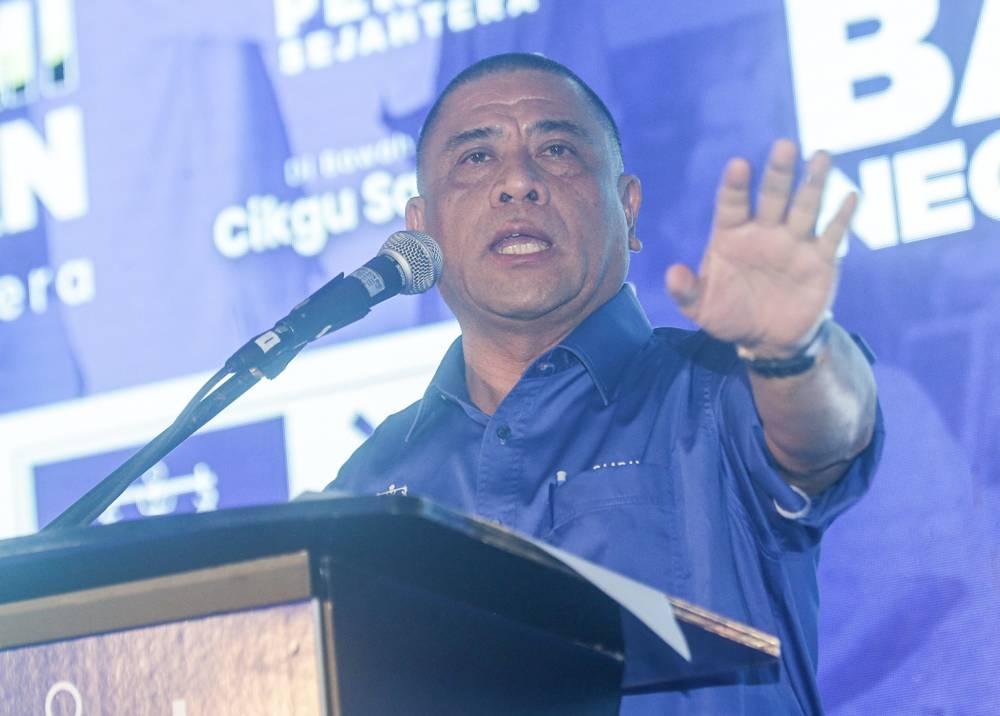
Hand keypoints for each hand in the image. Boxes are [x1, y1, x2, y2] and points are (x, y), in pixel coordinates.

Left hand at [665, 139, 856, 356]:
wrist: (766, 340)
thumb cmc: (728, 315)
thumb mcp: (701, 309)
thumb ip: (686, 292)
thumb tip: (672, 274)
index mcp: (731, 235)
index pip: (732, 204)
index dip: (735, 186)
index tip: (738, 165)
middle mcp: (764, 231)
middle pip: (772, 197)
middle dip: (779, 173)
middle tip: (784, 146)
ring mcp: (794, 243)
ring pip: (805, 207)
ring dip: (814, 183)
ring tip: (821, 156)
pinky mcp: (820, 261)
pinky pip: (833, 235)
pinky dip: (842, 217)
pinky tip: (850, 196)